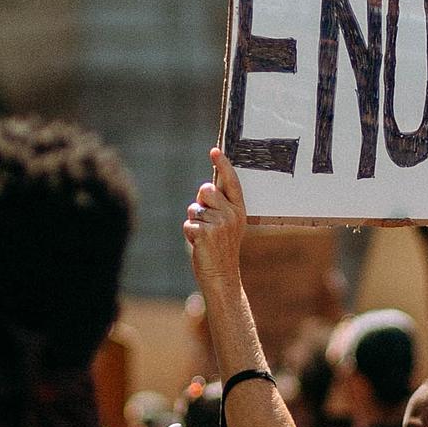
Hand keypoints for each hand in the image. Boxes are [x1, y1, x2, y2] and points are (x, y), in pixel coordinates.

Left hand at [183, 147, 246, 291]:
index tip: (215, 150)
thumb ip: (220, 206)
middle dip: (201, 202)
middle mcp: (232, 214)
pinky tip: (200, 244)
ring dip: (194, 221)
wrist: (222, 276)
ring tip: (205, 235)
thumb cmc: (222, 248)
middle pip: (206, 190)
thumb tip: (206, 188)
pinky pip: (188, 223)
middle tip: (208, 221)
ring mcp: (220, 224)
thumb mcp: (228, 225)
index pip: (231, 182)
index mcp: (240, 210)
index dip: (223, 165)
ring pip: (194, 208)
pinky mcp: (206, 233)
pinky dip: (189, 233)